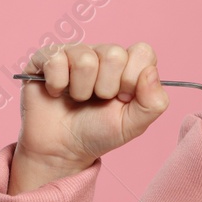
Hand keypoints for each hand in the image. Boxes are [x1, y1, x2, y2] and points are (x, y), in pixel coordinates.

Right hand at [14, 42, 169, 172]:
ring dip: (81, 90)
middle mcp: (102, 54)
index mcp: (128, 65)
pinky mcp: (47, 57)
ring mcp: (75, 53)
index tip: (123, 98)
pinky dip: (57, 85)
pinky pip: (56, 59)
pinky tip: (57, 93)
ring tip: (78, 99)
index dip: (133, 79)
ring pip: (85, 60)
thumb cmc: (98, 133)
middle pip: (114, 54)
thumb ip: (154, 102)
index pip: (142, 52)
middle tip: (98, 100)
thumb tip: (151, 72)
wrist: (61, 149)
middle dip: (106, 88)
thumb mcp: (133, 125)